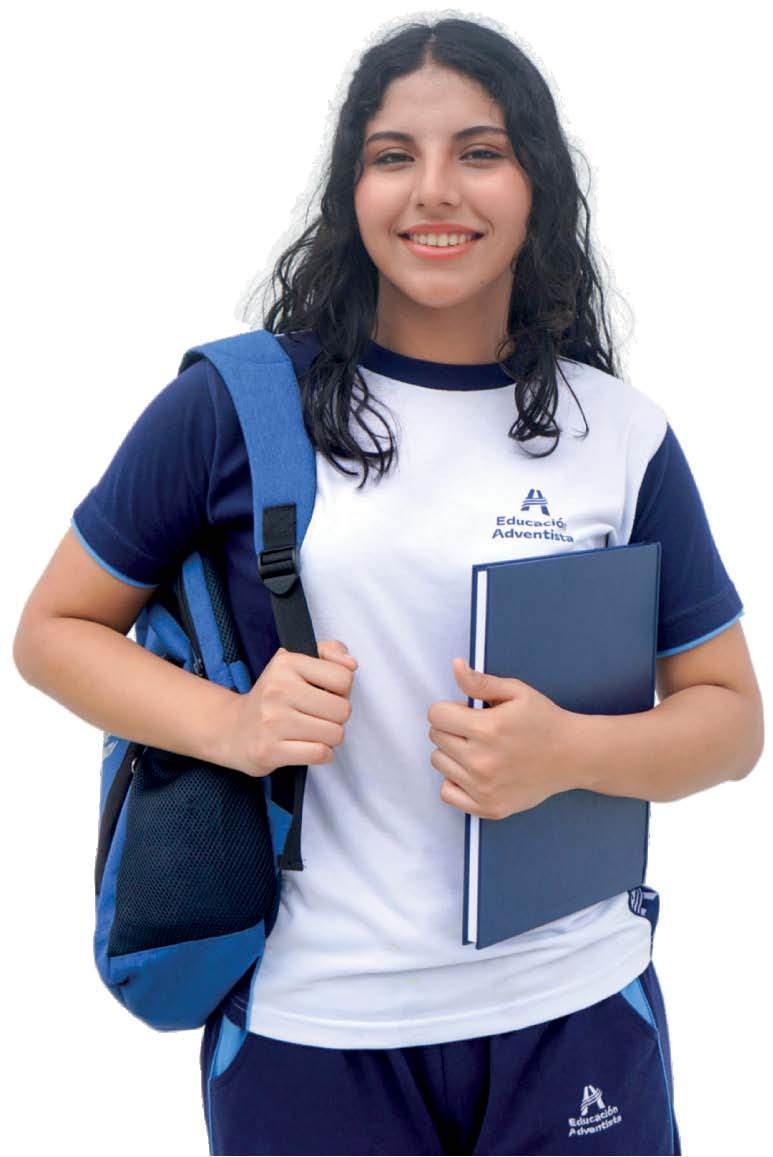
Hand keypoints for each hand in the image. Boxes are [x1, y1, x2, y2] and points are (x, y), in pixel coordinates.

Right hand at [219, 640, 357, 777]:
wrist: (233, 729)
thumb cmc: (273, 697)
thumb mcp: (295, 663)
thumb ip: (328, 653)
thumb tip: (351, 664)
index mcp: (286, 663)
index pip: (343, 678)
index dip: (342, 689)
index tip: (325, 693)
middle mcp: (278, 690)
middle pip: (342, 710)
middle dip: (336, 717)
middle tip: (318, 715)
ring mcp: (273, 721)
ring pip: (335, 734)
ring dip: (329, 737)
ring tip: (311, 731)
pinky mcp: (270, 750)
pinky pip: (320, 754)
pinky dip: (321, 753)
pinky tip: (306, 746)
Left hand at [426, 658, 574, 818]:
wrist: (573, 756)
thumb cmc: (545, 721)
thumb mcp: (516, 692)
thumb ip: (480, 682)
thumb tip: (456, 667)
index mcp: (486, 729)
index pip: (436, 715)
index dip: (449, 709)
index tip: (467, 712)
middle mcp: (481, 761)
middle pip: (436, 738)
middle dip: (451, 729)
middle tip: (477, 730)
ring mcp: (484, 788)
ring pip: (439, 763)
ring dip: (452, 753)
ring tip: (479, 749)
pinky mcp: (488, 807)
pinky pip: (447, 793)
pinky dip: (455, 781)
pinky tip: (474, 772)